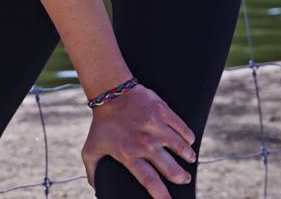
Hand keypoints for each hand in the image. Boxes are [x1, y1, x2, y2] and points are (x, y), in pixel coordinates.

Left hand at [80, 83, 196, 198]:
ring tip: (189, 158)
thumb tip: (97, 189)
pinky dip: (188, 137)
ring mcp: (155, 127)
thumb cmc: (102, 123)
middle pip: (171, 168)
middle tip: (184, 179)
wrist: (109, 91)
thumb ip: (93, 171)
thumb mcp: (91, 148)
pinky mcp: (163, 112)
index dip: (161, 195)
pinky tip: (188, 141)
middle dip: (180, 177)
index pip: (150, 181)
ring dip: (187, 156)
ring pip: (181, 148)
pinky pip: (183, 129)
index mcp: (129, 154)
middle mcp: (144, 143)